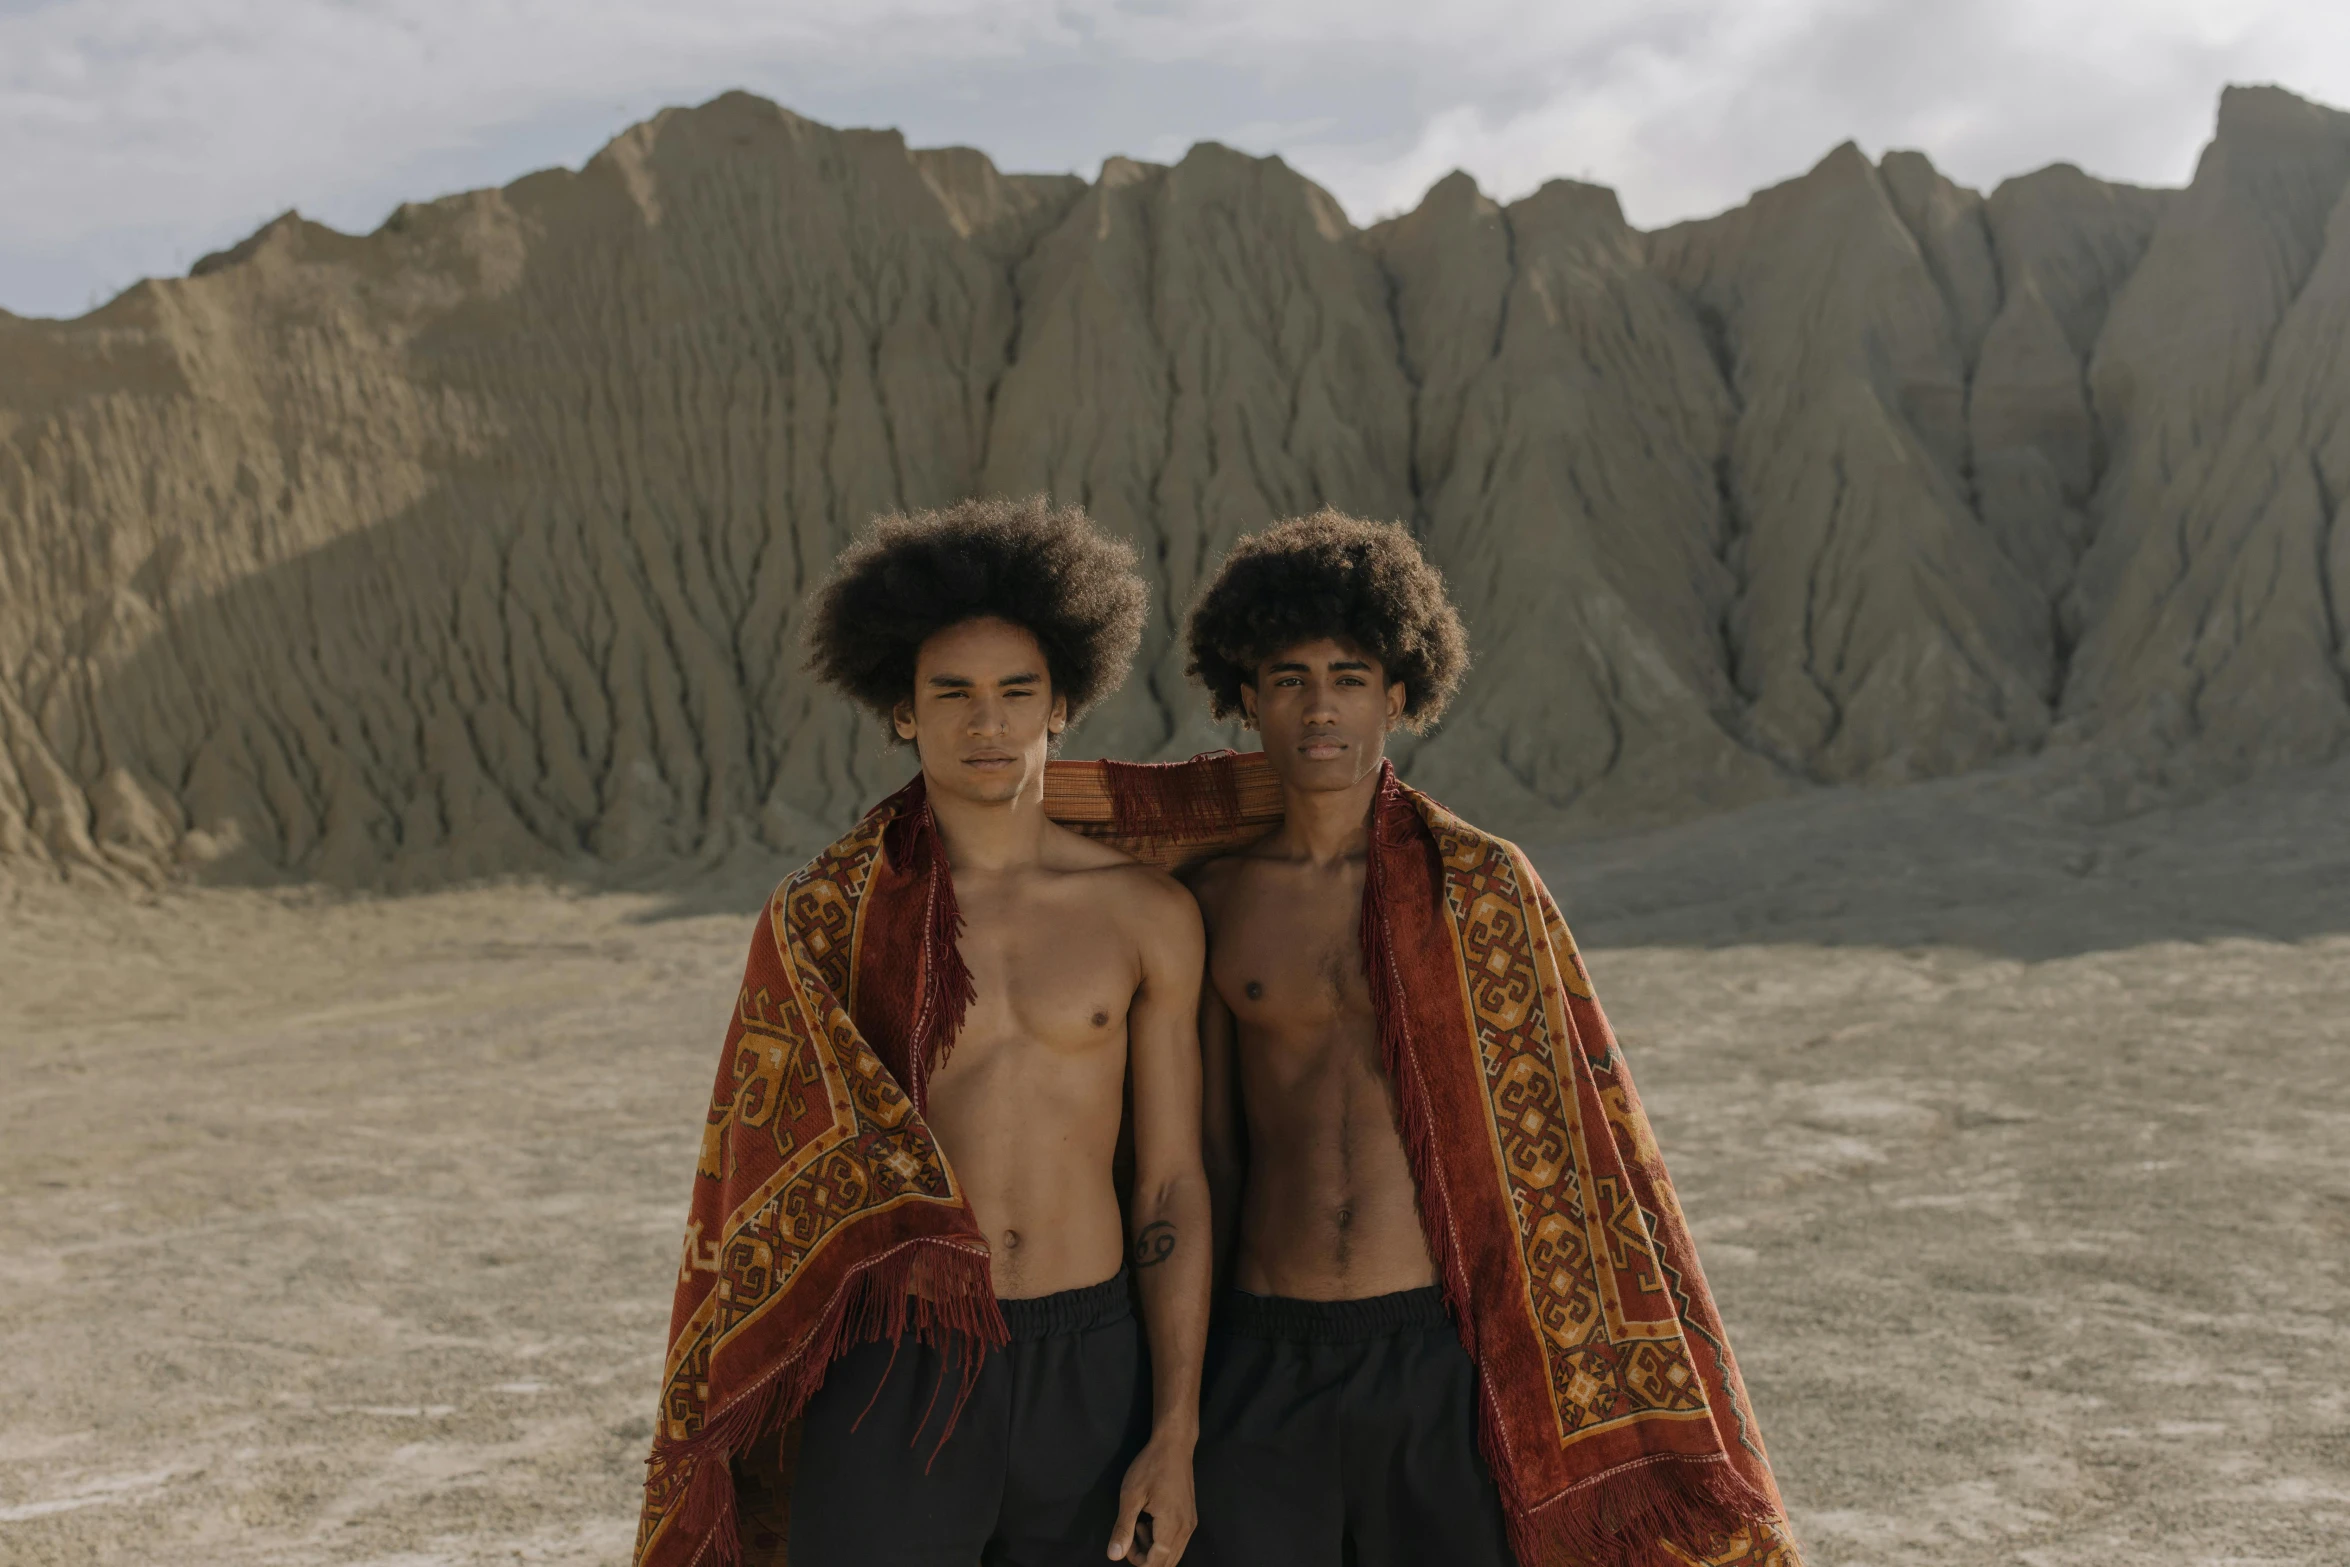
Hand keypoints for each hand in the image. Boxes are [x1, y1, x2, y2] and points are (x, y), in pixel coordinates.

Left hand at [1108, 1429, 1196, 1564]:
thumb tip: (1114, 1556)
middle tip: (1130, 1534)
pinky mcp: (1190, 1518)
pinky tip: (1150, 1521)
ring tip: (1139, 1525)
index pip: (1157, 1563)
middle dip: (1145, 1558)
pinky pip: (1178, 1543)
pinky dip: (1162, 1542)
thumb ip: (1123, 1528)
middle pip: (1167, 1563)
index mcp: (1171, 1526)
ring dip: (1153, 1550)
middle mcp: (1186, 1530)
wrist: (1175, 1444)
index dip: (1138, 1561)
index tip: (1125, 1543)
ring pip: (1174, 1555)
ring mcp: (1190, 1524)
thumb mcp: (1131, 1496)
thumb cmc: (1151, 1466)